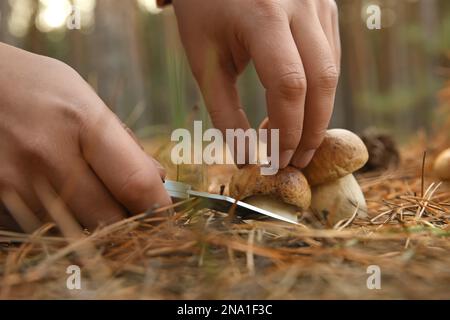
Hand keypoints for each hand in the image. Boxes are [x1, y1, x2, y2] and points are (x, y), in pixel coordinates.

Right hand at [0, 43, 170, 231]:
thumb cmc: (35, 88)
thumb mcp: (84, 98)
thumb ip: (123, 143)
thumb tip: (157, 182)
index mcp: (82, 122)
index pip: (135, 184)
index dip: (159, 206)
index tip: (167, 214)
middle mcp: (47, 156)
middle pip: (109, 219)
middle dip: (128, 219)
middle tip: (129, 205)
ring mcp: (16, 183)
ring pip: (77, 230)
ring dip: (91, 219)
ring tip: (82, 187)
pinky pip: (44, 229)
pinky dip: (60, 218)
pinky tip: (54, 191)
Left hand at [173, 0, 339, 167]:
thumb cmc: (204, 10)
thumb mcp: (205, 59)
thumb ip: (224, 111)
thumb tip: (245, 158)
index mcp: (263, 15)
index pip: (288, 85)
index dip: (287, 130)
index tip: (277, 160)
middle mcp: (300, 4)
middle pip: (322, 81)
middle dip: (312, 130)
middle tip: (296, 161)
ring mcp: (318, 2)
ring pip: (331, 70)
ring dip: (318, 113)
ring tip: (296, 141)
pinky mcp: (325, 4)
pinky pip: (330, 56)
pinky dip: (318, 90)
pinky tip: (300, 107)